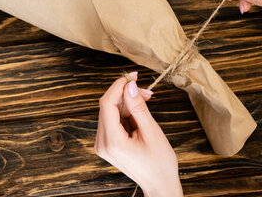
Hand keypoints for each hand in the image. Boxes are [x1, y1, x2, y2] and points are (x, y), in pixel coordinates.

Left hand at [95, 72, 182, 196]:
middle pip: (107, 106)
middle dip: (125, 94)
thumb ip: (138, 107)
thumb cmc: (159, 163)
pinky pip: (113, 120)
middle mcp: (102, 143)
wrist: (160, 185)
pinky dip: (126, 113)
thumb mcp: (151, 132)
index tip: (133, 76)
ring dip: (127, 103)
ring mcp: (103, 144)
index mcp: (112, 142)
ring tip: (147, 101)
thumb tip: (129, 86)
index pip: (106, 104)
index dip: (118, 86)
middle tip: (146, 90)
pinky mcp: (107, 144)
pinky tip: (140, 113)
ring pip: (110, 112)